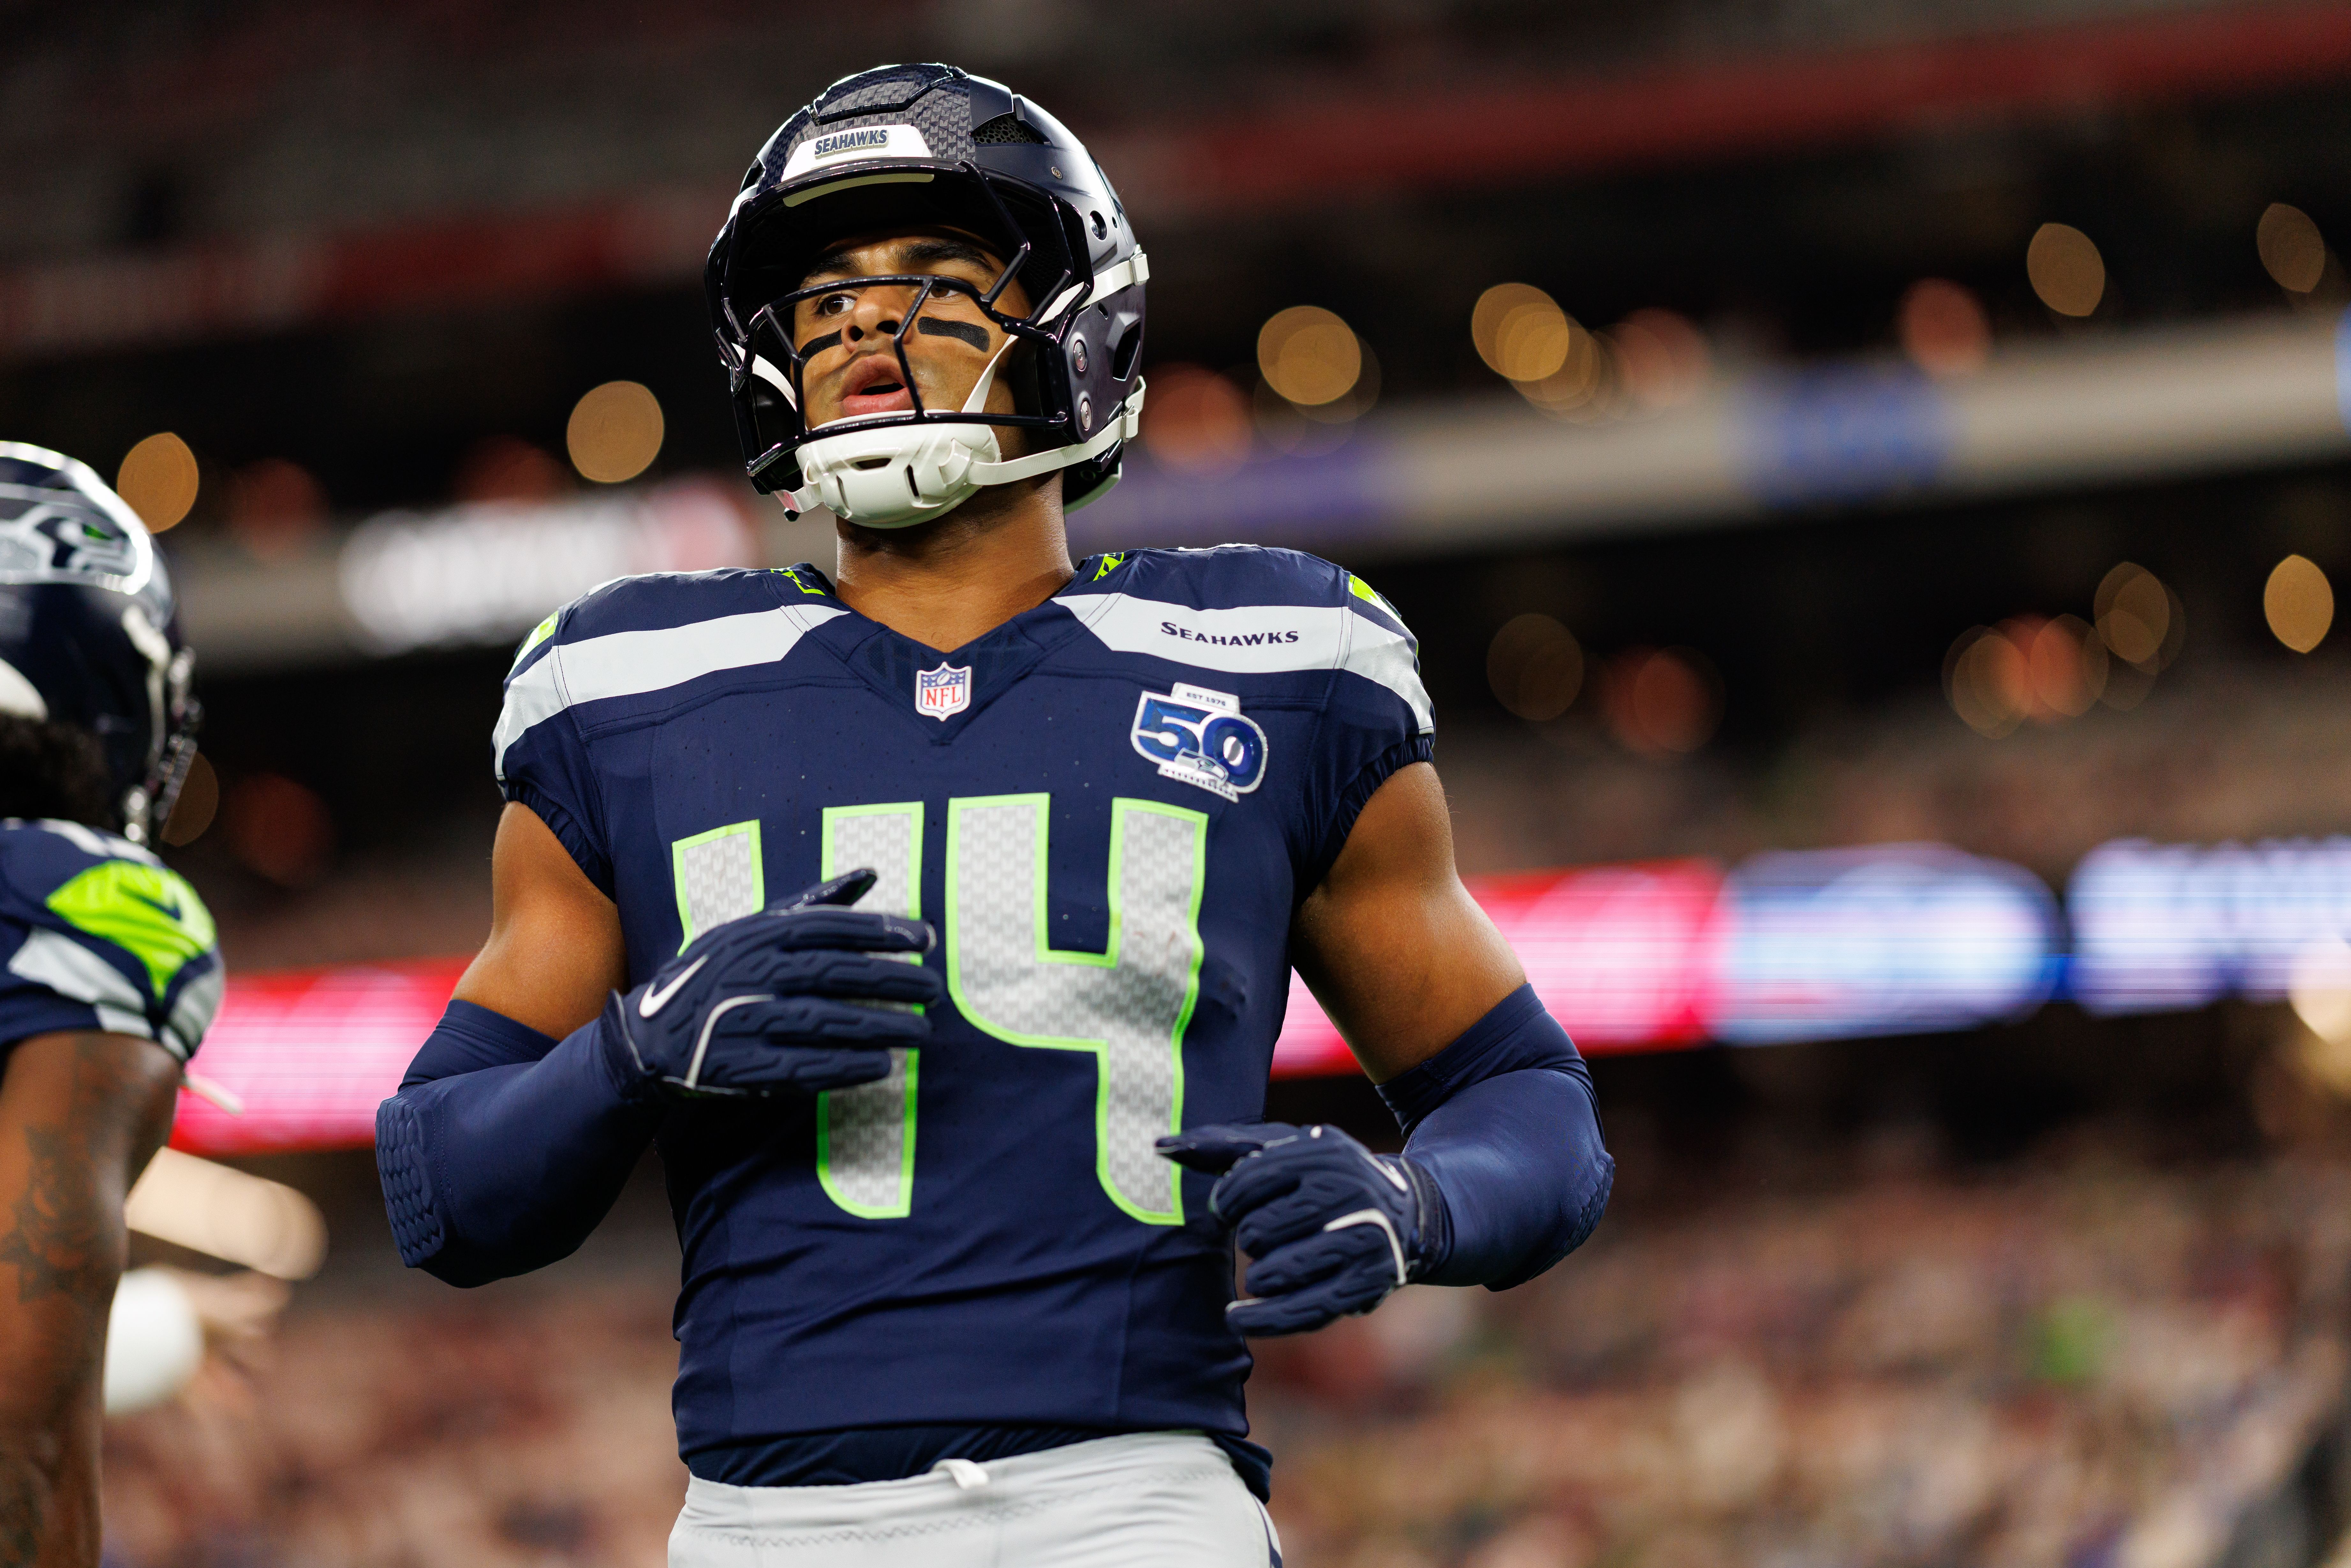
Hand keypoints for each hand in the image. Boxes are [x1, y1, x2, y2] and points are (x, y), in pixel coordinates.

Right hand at [603, 869, 942, 1098]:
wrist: (650, 1035)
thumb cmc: (718, 973)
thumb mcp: (753, 928)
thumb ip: (812, 903)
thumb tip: (869, 874)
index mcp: (756, 934)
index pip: (830, 926)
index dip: (884, 931)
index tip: (927, 940)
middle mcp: (751, 973)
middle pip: (836, 974)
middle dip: (893, 981)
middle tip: (935, 990)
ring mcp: (744, 1020)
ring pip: (826, 1022)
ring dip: (880, 1027)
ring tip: (922, 1032)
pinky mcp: (741, 1066)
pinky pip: (804, 1067)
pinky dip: (846, 1067)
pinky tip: (882, 1065)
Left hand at [1157, 1121, 1440, 1335]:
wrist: (1407, 1214)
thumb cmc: (1323, 1180)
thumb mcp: (1284, 1150)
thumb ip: (1221, 1146)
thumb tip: (1159, 1145)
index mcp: (1319, 1153)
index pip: (1244, 1183)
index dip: (1226, 1202)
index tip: (1231, 1208)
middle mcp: (1344, 1192)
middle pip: (1257, 1230)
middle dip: (1252, 1236)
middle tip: (1271, 1232)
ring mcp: (1359, 1240)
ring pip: (1274, 1272)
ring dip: (1261, 1274)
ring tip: (1274, 1263)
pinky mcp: (1366, 1284)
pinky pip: (1301, 1311)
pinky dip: (1263, 1320)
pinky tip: (1236, 1318)